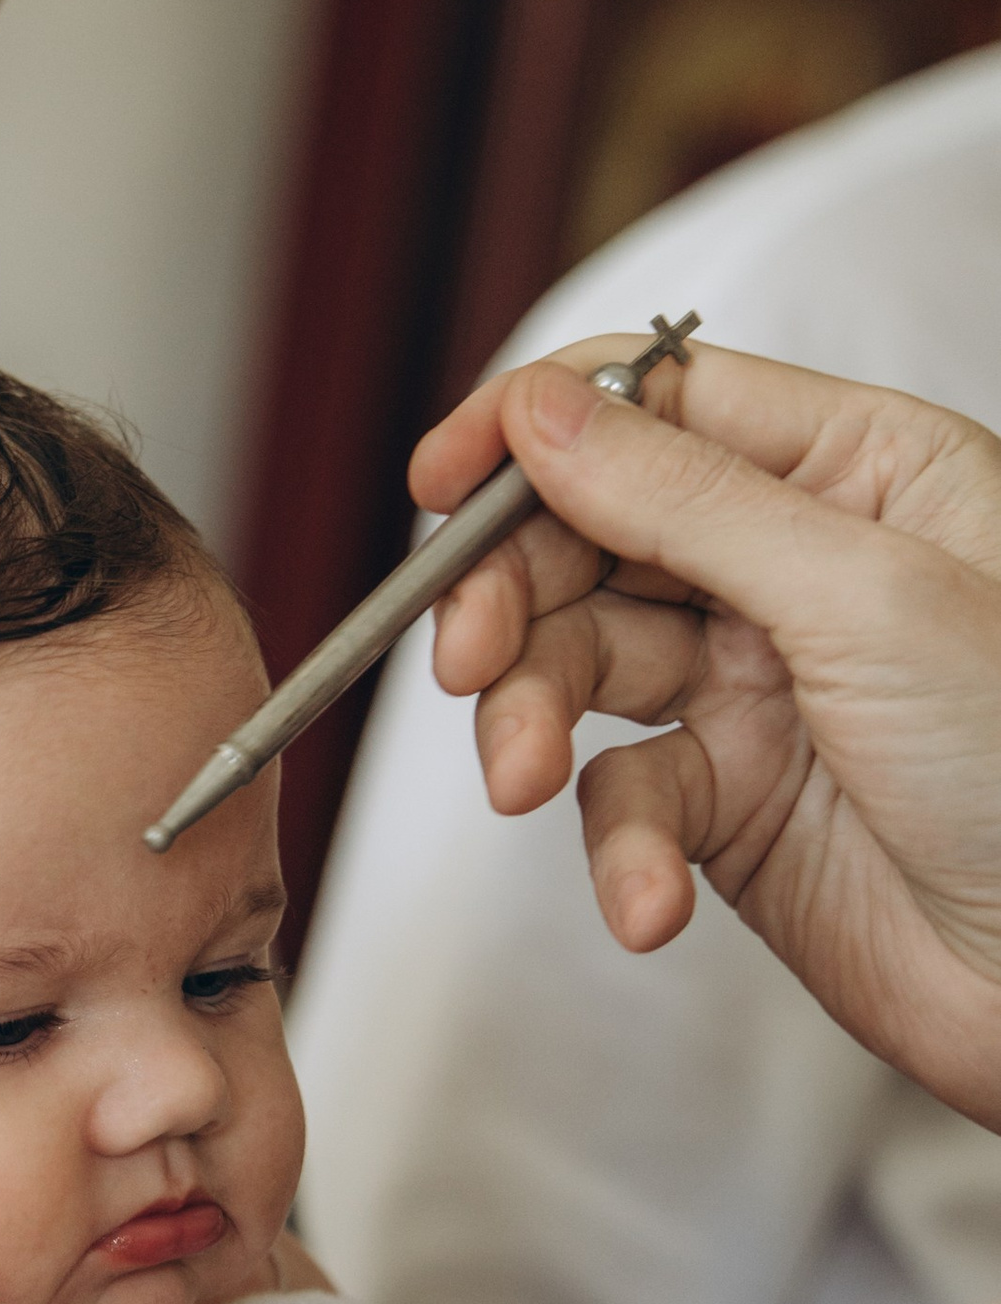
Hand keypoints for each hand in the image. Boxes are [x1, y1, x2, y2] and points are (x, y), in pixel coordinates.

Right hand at [410, 338, 1000, 1127]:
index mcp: (855, 468)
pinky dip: (617, 852)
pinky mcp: (729, 804)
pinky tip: (650, 902)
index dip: (533, 431)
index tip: (440, 489)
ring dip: (534, 724)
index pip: (656, 402)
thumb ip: (686, 497)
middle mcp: (795, 563)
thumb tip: (538, 412)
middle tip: (467, 663)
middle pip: (588, 533)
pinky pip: (622, 799)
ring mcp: (756, 683)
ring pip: (580, 664)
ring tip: (526, 785)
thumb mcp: (863, 595)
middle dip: (511, 596)